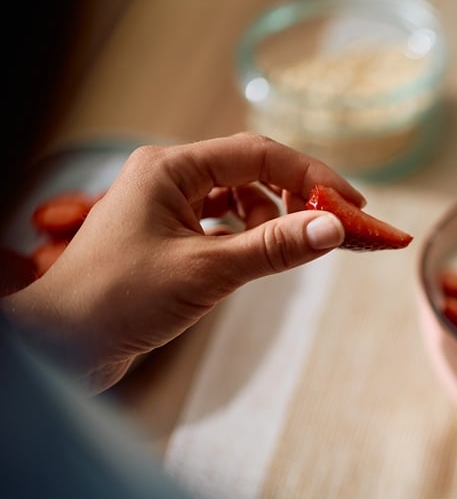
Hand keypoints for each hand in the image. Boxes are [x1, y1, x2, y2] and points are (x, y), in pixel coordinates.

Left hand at [2, 132, 366, 391]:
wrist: (62, 343)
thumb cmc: (118, 300)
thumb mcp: (207, 272)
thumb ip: (273, 248)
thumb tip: (333, 229)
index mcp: (170, 169)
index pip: (258, 154)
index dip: (311, 175)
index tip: (352, 204)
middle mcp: (168, 179)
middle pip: (252, 172)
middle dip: (295, 199)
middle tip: (333, 228)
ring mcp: (166, 207)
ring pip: (240, 200)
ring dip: (269, 223)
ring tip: (278, 255)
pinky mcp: (168, 237)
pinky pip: (223, 225)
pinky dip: (248, 240)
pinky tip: (253, 262)